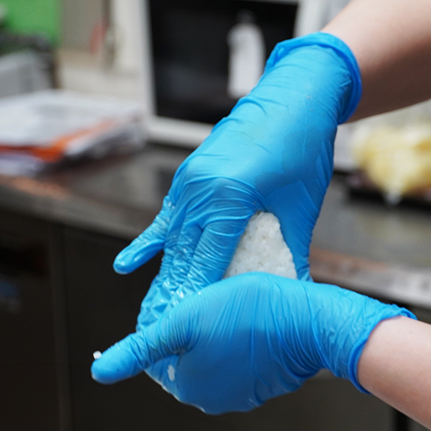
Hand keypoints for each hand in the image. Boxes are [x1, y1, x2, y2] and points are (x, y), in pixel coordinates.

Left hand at [91, 273, 413, 413]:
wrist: (311, 321)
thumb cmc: (251, 313)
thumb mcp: (186, 320)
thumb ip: (142, 347)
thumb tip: (100, 372)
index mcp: (187, 385)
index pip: (157, 354)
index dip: (167, 320)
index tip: (185, 297)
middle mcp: (212, 398)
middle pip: (188, 355)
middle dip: (193, 327)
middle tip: (208, 296)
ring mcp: (243, 393)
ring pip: (217, 355)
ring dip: (218, 331)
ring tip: (231, 301)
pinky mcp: (268, 382)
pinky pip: (244, 359)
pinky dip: (243, 340)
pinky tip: (252, 318)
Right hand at [112, 33, 361, 334]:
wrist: (295, 98)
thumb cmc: (302, 150)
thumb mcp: (301, 207)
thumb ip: (292, 251)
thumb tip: (295, 290)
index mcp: (229, 197)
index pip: (208, 260)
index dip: (196, 297)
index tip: (185, 329)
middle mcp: (201, 189)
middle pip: (182, 254)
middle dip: (172, 296)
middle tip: (159, 332)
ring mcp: (190, 180)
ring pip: (172, 239)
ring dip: (162, 276)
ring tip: (149, 311)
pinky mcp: (189, 174)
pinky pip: (168, 217)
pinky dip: (152, 243)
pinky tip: (128, 264)